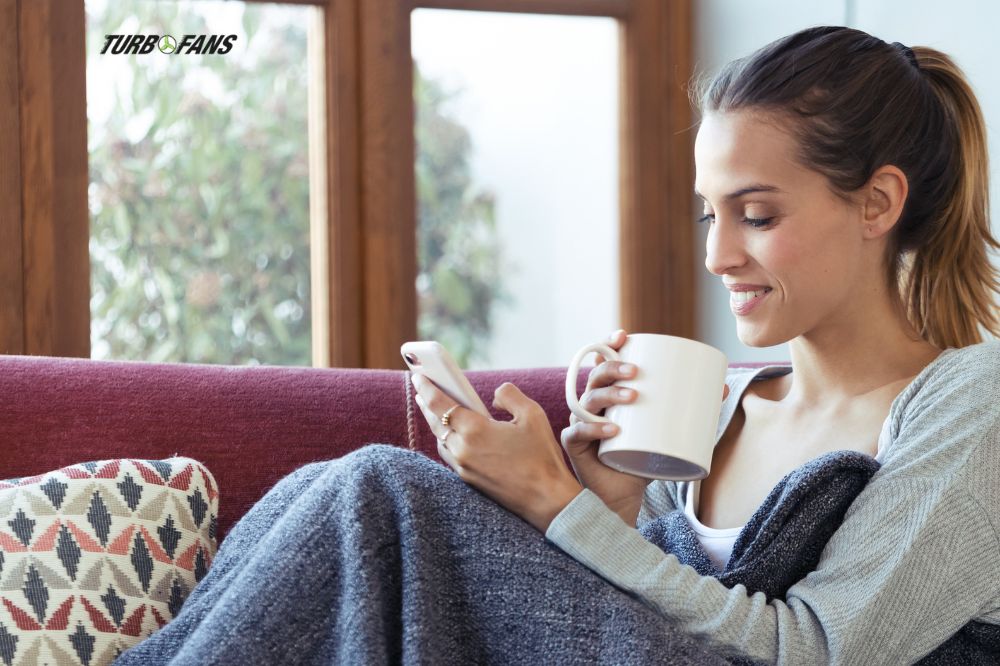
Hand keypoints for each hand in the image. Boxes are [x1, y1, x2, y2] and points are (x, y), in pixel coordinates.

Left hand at [412, 374, 583, 532]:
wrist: (546, 499)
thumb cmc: (541, 456)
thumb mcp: (532, 414)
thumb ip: (509, 395)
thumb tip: (494, 396)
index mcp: (475, 430)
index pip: (440, 404)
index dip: (427, 388)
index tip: (418, 377)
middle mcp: (463, 449)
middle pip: (436, 422)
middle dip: (427, 404)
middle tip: (422, 390)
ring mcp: (464, 467)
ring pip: (441, 440)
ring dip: (436, 424)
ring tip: (436, 411)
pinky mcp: (469, 480)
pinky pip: (450, 455)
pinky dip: (447, 441)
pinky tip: (454, 436)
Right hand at [561, 329, 730, 524]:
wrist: (624, 497)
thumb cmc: (643, 460)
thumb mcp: (668, 433)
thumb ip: (691, 412)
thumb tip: (724, 389)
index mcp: (609, 394)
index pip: (602, 363)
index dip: (608, 345)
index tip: (623, 336)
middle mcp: (591, 406)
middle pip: (595, 377)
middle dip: (613, 368)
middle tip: (637, 372)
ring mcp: (580, 424)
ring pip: (587, 401)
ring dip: (608, 394)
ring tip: (632, 397)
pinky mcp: (575, 447)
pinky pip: (577, 433)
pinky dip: (593, 430)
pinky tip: (611, 429)